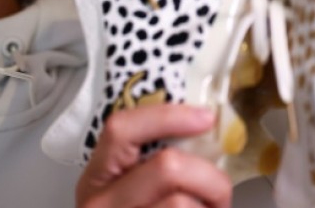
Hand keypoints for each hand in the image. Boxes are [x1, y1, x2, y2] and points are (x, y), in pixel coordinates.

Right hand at [76, 104, 231, 207]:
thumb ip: (152, 166)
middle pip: (168, 166)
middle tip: (218, 195)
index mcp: (96, 180)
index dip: (167, 116)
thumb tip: (205, 133)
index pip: (122, 130)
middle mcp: (102, 206)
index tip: (205, 116)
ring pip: (185, 204)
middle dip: (210, 178)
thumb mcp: (129, 194)